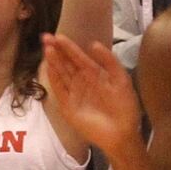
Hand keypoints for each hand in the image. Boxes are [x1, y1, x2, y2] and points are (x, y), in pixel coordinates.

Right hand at [41, 34, 142, 155]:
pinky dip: (53, 79)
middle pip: (66, 63)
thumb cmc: (124, 107)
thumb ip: (109, 61)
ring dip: (53, 61)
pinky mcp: (67, 106)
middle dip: (56, 50)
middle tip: (46, 38)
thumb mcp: (121, 80)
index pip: (78, 57)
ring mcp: (73, 93)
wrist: (122, 133)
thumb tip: (92, 43)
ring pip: (60, 74)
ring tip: (47, 49)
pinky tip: (49, 68)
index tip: (58, 36)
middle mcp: (81, 82)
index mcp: (94, 74)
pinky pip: (59, 90)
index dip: (68, 47)